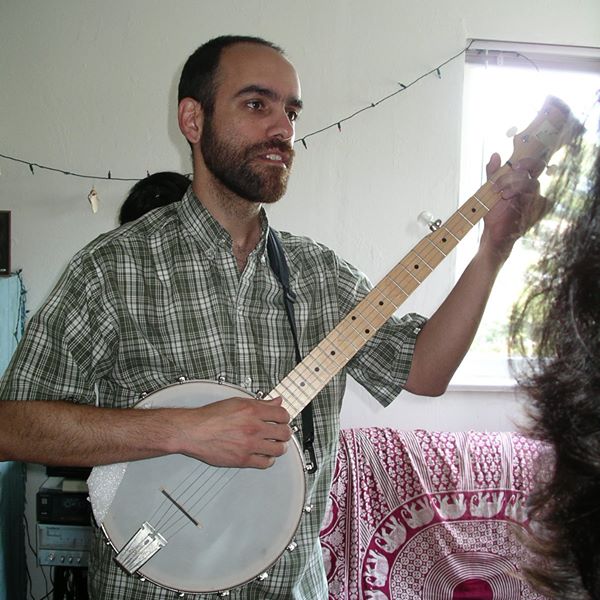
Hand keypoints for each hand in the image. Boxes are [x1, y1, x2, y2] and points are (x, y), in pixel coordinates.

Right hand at [173, 396, 291, 468]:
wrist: (193, 431)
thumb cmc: (210, 417)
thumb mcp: (237, 402)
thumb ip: (260, 403)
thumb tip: (275, 401)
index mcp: (252, 411)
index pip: (282, 414)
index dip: (284, 417)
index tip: (282, 419)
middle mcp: (253, 427)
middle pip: (284, 432)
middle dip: (284, 432)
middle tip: (281, 433)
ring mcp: (249, 445)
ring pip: (278, 449)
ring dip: (279, 447)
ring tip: (275, 444)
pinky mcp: (243, 459)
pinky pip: (265, 463)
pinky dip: (268, 460)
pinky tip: (264, 455)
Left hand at [482, 153, 547, 259]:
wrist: (493, 232)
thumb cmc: (494, 212)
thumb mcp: (489, 189)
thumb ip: (492, 173)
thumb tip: (495, 155)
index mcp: (521, 181)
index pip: (533, 164)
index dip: (527, 159)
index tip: (513, 163)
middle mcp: (529, 189)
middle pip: (538, 168)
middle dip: (526, 164)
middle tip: (513, 168)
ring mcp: (531, 199)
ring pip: (533, 183)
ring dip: (515, 182)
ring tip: (500, 190)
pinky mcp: (529, 210)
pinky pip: (529, 198)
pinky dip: (517, 194)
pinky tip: (504, 196)